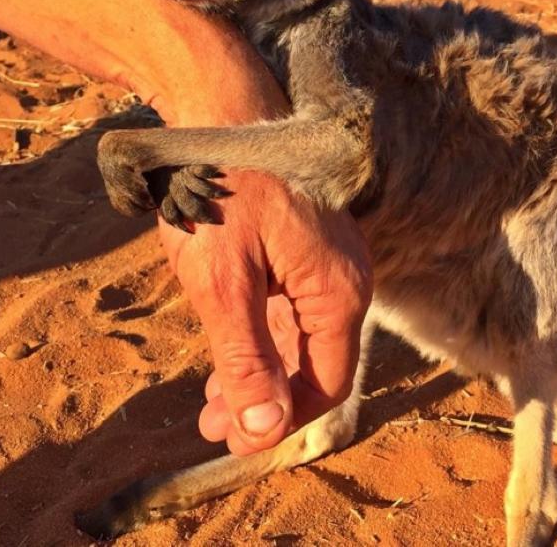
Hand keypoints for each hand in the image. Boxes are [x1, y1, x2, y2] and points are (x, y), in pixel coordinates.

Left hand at [159, 170, 371, 454]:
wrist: (220, 117)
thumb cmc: (221, 193)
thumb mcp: (224, 283)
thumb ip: (248, 359)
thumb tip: (264, 432)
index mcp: (338, 290)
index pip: (326, 382)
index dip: (282, 420)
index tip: (233, 439)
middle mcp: (345, 279)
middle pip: (316, 363)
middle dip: (266, 401)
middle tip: (211, 425)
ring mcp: (329, 263)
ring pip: (303, 338)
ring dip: (262, 372)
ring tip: (212, 402)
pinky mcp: (308, 252)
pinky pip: (295, 308)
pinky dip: (264, 336)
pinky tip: (230, 353)